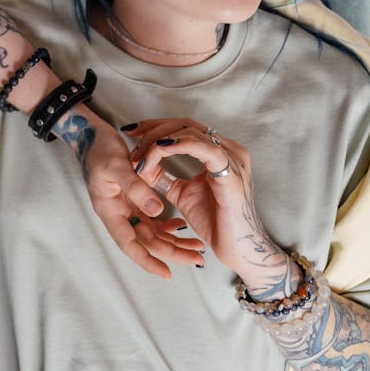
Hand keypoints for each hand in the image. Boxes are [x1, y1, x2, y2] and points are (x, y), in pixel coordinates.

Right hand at [53, 107, 204, 278]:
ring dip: (173, 241)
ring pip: (152, 233)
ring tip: (196, 248)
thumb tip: (157, 211)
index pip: (130, 244)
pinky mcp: (133, 201)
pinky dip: (167, 226)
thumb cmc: (100, 149)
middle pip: (146, 242)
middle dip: (171, 252)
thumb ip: (137, 188)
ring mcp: (126, 209)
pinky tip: (181, 226)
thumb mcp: (117, 166)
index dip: (147, 260)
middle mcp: (118, 214)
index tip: (167, 273)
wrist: (92, 136)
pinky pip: (151, 220)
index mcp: (110, 210)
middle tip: (197, 258)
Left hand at [125, 118, 292, 288]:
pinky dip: (174, 146)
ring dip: (158, 141)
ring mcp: (231, 157)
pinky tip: (156, 152)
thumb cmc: (216, 222)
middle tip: (131, 139)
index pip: (184, 127)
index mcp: (219, 152)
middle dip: (153, 129)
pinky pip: (200, 146)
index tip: (132, 133)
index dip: (156, 126)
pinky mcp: (230, 169)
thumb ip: (165, 178)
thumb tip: (142, 165)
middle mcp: (228, 148)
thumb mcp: (182, 194)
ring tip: (140, 158)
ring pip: (188, 131)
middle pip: (184, 123)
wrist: (238, 247)